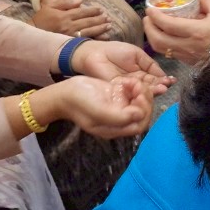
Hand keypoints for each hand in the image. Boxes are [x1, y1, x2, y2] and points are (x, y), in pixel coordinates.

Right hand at [33, 74, 153, 137]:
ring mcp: (119, 107)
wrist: (64, 93)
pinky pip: (133, 92)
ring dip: (140, 90)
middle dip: (144, 99)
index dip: (144, 112)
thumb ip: (120, 117)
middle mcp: (119, 119)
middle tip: (138, 86)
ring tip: (131, 82)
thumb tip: (140, 115)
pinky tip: (125, 81)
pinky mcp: (117, 96)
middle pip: (143, 113)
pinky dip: (133, 85)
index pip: (140, 124)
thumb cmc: (80, 102)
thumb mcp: (98, 111)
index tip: (139, 97)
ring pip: (140, 101)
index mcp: (115, 128)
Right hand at [34, 0, 111, 38]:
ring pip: (89, 32)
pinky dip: (96, 39)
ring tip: (109, 26)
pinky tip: (103, 37)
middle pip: (88, 22)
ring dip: (100, 28)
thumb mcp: (50, 7)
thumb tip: (80, 2)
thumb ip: (65, 3)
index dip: (93, 11)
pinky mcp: (70, 44)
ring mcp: (70, 37)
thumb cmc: (41, 20)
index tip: (101, 10)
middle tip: (108, 18)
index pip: (82, 12)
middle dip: (100, 19)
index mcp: (64, 16)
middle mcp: (68, 26)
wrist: (32, 36)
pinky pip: (85, 41)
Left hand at [71, 40, 172, 95]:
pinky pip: (132, 94)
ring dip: (153, 91)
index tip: (172, 80)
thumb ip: (150, 65)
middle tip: (167, 86)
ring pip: (143, 92)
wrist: (95, 53)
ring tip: (162, 89)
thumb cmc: (116, 51)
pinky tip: (149, 91)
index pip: (155, 79)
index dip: (163, 80)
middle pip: (151, 87)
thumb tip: (164, 75)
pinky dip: (140, 94)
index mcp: (141, 73)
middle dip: (160, 86)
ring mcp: (128, 89)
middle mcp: (137, 83)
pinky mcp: (120, 93)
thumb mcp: (137, 54)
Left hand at [143, 0, 209, 64]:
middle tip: (148, 17)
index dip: (156, 17)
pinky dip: (161, 44)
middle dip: (149, 27)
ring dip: (152, 37)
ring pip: (160, 49)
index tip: (150, 8)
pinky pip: (168, 53)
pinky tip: (163, 35)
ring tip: (151, 26)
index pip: (169, 25)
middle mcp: (188, 45)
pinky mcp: (186, 62)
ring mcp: (186, 56)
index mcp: (196, 31)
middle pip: (159, 39)